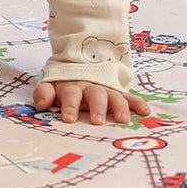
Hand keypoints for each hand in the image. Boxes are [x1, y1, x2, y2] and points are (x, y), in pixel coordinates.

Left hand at [32, 79, 149, 125]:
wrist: (79, 67)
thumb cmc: (63, 85)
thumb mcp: (50, 86)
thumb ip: (44, 94)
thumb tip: (41, 104)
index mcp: (72, 87)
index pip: (71, 95)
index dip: (70, 106)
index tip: (68, 118)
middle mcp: (90, 88)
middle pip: (95, 95)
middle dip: (97, 107)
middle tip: (97, 121)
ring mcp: (106, 90)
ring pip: (114, 96)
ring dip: (119, 107)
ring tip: (123, 120)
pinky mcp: (118, 94)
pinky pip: (129, 98)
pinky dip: (137, 103)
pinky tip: (145, 112)